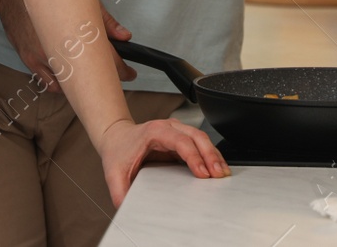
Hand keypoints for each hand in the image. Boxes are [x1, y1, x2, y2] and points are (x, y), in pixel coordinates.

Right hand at [0, 0, 135, 92]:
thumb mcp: (83, 2)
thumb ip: (106, 22)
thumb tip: (126, 36)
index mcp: (77, 33)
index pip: (107, 59)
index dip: (122, 70)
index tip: (129, 74)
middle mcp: (61, 48)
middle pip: (90, 75)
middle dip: (103, 78)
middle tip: (111, 77)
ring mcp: (44, 57)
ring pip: (69, 85)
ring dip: (79, 84)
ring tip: (86, 77)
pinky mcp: (30, 61)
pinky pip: (49, 84)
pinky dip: (60, 84)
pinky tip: (66, 78)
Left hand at [97, 117, 230, 205]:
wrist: (116, 137)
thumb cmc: (118, 150)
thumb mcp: (114, 173)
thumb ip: (120, 192)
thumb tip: (127, 208)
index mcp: (154, 132)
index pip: (180, 141)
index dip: (194, 156)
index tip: (203, 173)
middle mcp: (168, 128)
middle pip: (196, 136)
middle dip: (210, 155)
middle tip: (219, 175)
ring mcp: (176, 131)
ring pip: (201, 138)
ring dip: (214, 155)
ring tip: (223, 173)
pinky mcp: (181, 139)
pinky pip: (200, 144)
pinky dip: (210, 155)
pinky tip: (217, 168)